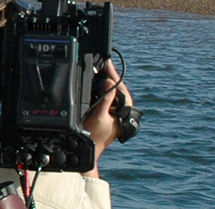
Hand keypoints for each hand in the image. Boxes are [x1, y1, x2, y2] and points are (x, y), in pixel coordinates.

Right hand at [82, 60, 133, 176]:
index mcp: (125, 111)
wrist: (89, 149)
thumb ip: (106, 98)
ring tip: (100, 71)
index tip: (107, 64)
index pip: (121, 88)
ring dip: (106, 82)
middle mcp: (123, 111)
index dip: (114, 75)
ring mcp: (116, 113)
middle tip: (103, 64)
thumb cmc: (95, 136)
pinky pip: (108, 98)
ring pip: (113, 93)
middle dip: (110, 76)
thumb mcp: (99, 115)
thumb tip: (109, 82)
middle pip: (118, 89)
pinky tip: (97, 84)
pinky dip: (103, 90)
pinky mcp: (109, 114)